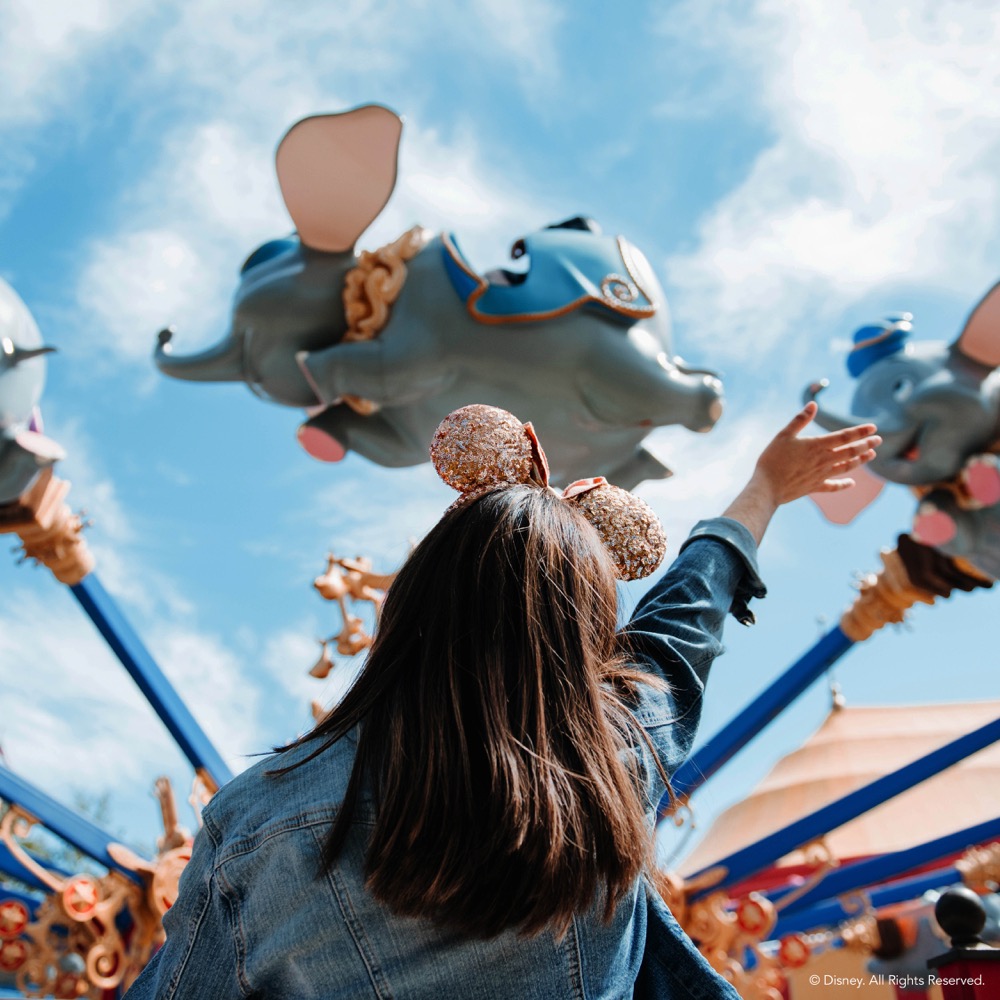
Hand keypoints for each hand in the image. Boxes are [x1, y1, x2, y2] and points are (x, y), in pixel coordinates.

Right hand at [723, 402, 879, 542]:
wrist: (767, 488)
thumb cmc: (772, 459)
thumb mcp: (783, 435)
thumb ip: (800, 420)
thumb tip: (813, 404)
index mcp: (816, 445)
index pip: (844, 436)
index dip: (860, 431)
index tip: (873, 427)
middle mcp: (823, 460)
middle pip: (850, 451)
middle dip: (866, 445)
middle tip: (878, 440)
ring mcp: (821, 475)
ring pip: (846, 467)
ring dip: (860, 461)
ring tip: (871, 455)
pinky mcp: (814, 487)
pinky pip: (833, 486)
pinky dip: (844, 485)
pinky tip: (852, 483)